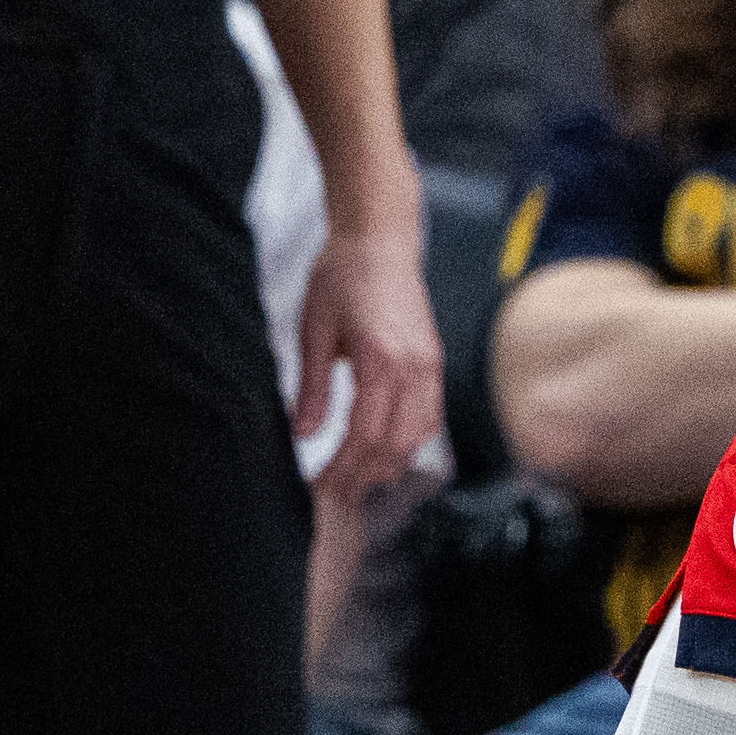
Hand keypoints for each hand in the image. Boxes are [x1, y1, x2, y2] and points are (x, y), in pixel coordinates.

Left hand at [293, 212, 443, 486]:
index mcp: (381, 357)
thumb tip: (301, 433)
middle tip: (334, 495)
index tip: (320, 486)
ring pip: (419, 434)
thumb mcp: (313, 331)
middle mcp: (414, 365)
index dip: (343, 467)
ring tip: (358, 480)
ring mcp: (430, 364)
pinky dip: (411, 441)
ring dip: (390, 463)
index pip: (365, 432)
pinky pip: (431, 415)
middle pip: (396, 443)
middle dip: (364, 476)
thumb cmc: (342, 276)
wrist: (379, 239)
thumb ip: (310, 386)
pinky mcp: (434, 360)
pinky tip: (388, 450)